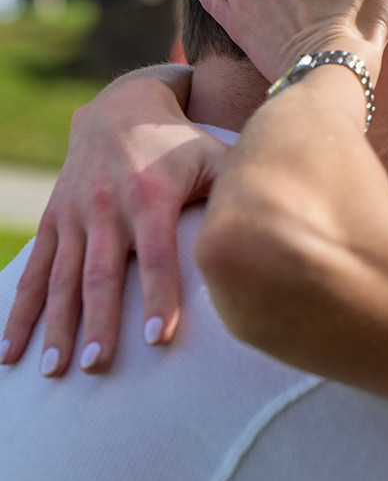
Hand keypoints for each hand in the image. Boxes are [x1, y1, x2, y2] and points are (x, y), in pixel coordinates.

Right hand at [0, 70, 226, 374]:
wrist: (121, 109)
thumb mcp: (214, 156)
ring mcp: (75, 214)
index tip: (160, 338)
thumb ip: (236, 192)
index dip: (159, 295)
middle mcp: (107, 206)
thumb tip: (270, 233)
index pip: (156, 253)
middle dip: (99, 322)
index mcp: (151, 194)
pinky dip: (20, 311)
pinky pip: (34, 270)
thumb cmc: (182, 144)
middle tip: (97, 367)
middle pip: (102, 273)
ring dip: (56, 326)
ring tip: (55, 372)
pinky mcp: (53, 219)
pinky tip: (10, 350)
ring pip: (61, 278)